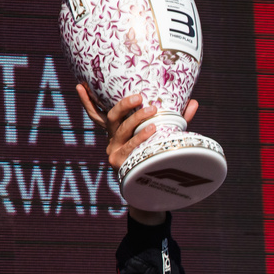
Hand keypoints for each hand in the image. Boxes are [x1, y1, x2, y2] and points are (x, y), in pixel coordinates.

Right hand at [76, 85, 197, 224]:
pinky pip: (130, 146)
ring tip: (152, 110)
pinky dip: (141, 137)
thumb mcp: (164, 135)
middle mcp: (112, 139)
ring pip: (122, 130)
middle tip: (139, 96)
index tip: (79, 85)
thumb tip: (194, 102)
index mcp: (117, 131)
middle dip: (124, 105)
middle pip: (112, 117)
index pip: (96, 114)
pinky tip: (153, 130)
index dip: (86, 101)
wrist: (152, 189)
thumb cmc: (156, 155)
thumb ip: (176, 119)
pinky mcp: (119, 162)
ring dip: (137, 119)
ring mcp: (114, 150)